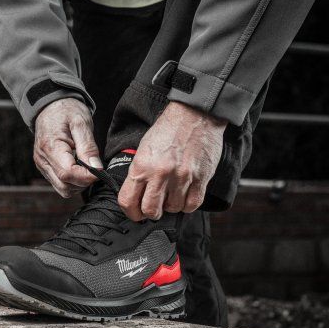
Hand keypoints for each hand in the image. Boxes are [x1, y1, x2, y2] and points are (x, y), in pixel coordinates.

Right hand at [33, 98, 101, 196]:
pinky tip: (78, 167)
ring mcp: (42, 165)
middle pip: (65, 186)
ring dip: (78, 183)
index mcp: (50, 147)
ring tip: (85, 166)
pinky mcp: (44, 168)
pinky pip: (60, 183)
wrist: (50, 106)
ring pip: (63, 188)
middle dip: (83, 181)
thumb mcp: (82, 123)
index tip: (99, 170)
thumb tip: (96, 168)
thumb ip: (88, 147)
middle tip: (93, 167)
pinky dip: (72, 181)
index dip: (86, 176)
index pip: (68, 173)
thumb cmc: (66, 111)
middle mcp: (43, 160)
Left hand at [118, 101, 225, 218]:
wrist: (194, 114)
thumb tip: (136, 194)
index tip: (135, 213)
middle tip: (155, 207)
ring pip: (173, 209)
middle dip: (151, 213)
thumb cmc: (168, 129)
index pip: (128, 201)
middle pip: (150, 211)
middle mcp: (160, 174)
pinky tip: (185, 195)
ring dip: (171, 206)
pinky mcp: (200, 178)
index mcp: (141, 166)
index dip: (131, 212)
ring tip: (172, 194)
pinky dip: (187, 204)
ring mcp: (181, 177)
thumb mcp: (144, 149)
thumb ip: (140, 172)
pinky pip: (192, 205)